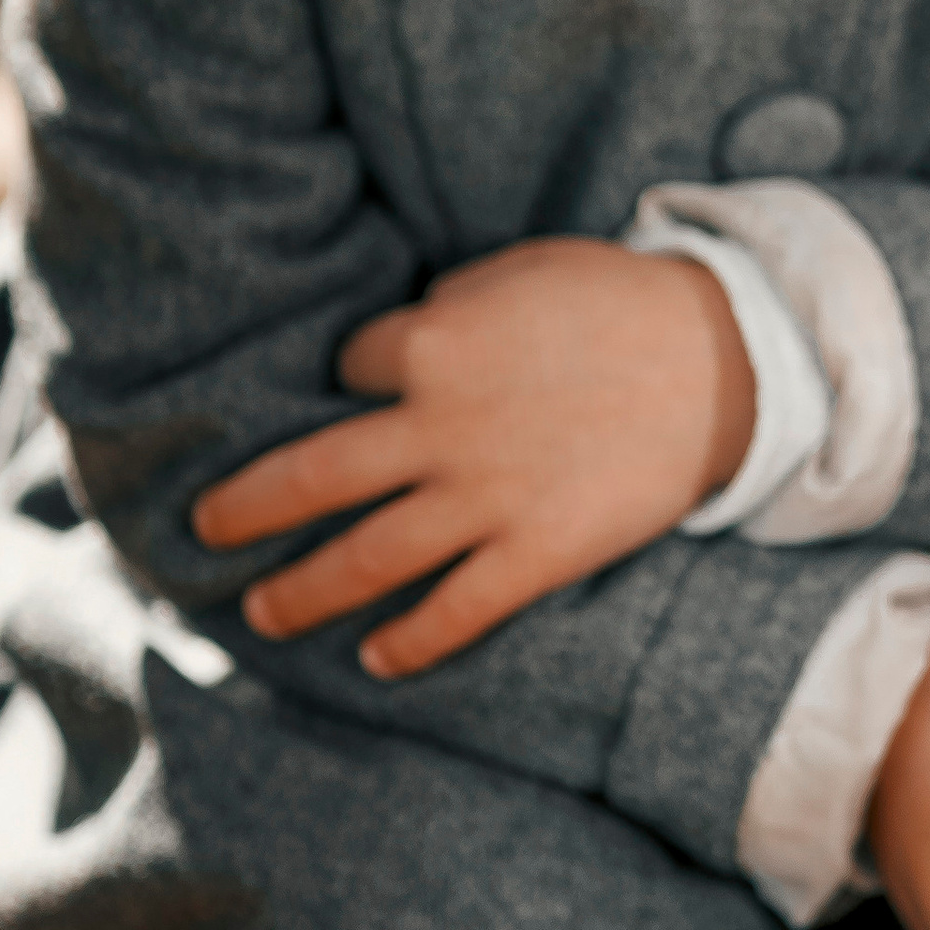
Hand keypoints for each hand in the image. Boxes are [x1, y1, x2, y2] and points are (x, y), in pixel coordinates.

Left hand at [192, 238, 755, 674]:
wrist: (726, 361)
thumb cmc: (619, 300)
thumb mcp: (518, 272)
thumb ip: (449, 308)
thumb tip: (404, 338)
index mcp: (431, 345)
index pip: (347, 368)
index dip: (343, 381)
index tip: (346, 397)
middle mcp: (440, 429)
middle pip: (312, 477)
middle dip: (246, 509)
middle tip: (202, 530)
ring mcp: (486, 499)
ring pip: (367, 557)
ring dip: (304, 590)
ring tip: (260, 613)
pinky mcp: (537, 554)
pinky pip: (457, 609)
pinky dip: (411, 640)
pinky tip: (377, 657)